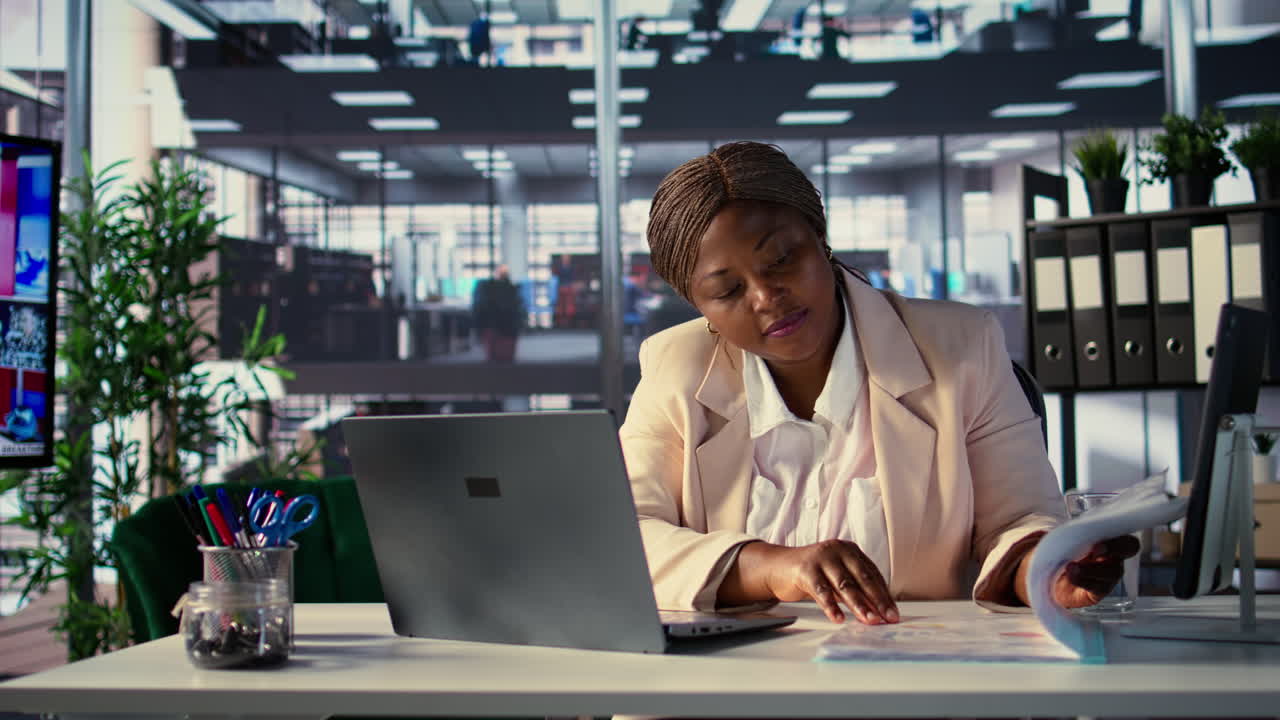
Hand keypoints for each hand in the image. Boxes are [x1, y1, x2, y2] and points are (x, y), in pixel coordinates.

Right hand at [743, 539, 898, 624]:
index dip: (884, 595)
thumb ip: (855, 590)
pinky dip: (831, 606)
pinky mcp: (805, 569)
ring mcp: (821, 558)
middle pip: (862, 578)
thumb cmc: (813, 573)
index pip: (873, 574)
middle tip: (887, 618)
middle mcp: (838, 550)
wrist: (779, 566)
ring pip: (844, 584)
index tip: (893, 614)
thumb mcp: (837, 578)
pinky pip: (821, 591)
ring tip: (869, 620)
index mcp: (850, 550)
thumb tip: (878, 612)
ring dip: (859, 605)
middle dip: (877, 601)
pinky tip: (838, 618)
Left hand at [1051, 535, 1141, 607]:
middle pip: (1129, 549)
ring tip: (1072, 566)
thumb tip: (1076, 529)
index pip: (1126, 537)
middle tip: (1095, 550)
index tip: (1100, 539)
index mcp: (1109, 540)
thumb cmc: (1061, 552)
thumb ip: (1075, 532)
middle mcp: (1114, 557)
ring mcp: (1108, 576)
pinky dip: (1083, 579)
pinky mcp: (1097, 592)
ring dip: (1092, 568)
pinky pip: (1097, 587)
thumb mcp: (1066, 538)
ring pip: (1112, 571)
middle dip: (1114, 547)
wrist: (1046, 575)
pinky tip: (1071, 574)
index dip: (1119, 538)